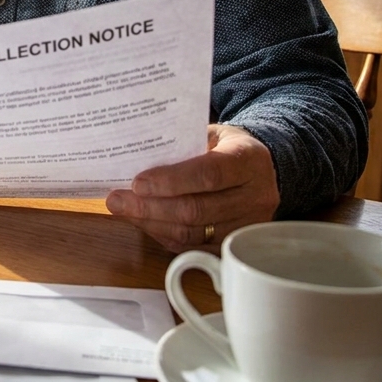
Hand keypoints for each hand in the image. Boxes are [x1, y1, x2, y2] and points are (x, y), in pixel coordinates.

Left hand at [105, 124, 279, 251]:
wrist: (264, 169)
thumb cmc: (227, 147)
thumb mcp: (212, 133)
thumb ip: (182, 144)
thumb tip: (135, 157)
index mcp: (249, 160)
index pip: (208, 174)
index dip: (171, 181)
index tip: (137, 183)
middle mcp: (255, 196)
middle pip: (197, 210)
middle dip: (150, 207)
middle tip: (117, 200)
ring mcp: (248, 226)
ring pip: (192, 234)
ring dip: (152, 224)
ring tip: (124, 211)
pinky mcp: (235, 245)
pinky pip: (193, 248)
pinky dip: (164, 236)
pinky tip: (144, 223)